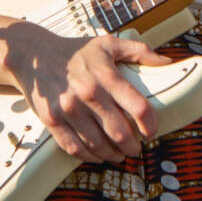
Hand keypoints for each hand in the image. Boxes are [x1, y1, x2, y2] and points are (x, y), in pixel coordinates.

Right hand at [4, 27, 173, 163]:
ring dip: (113, 154)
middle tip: (136, 148)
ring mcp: (68, 109)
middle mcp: (88, 93)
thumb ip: (139, 51)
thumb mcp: (108, 44)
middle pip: (119, 132)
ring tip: (120, 154)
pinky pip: (74, 148)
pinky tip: (98, 155)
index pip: (138, 107)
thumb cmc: (75, 51)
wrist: (34, 56)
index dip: (150, 124)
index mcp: (106, 75)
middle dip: (132, 146)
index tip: (151, 131)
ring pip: (97, 144)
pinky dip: (89, 157)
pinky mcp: (52, 120)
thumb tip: (166, 62)